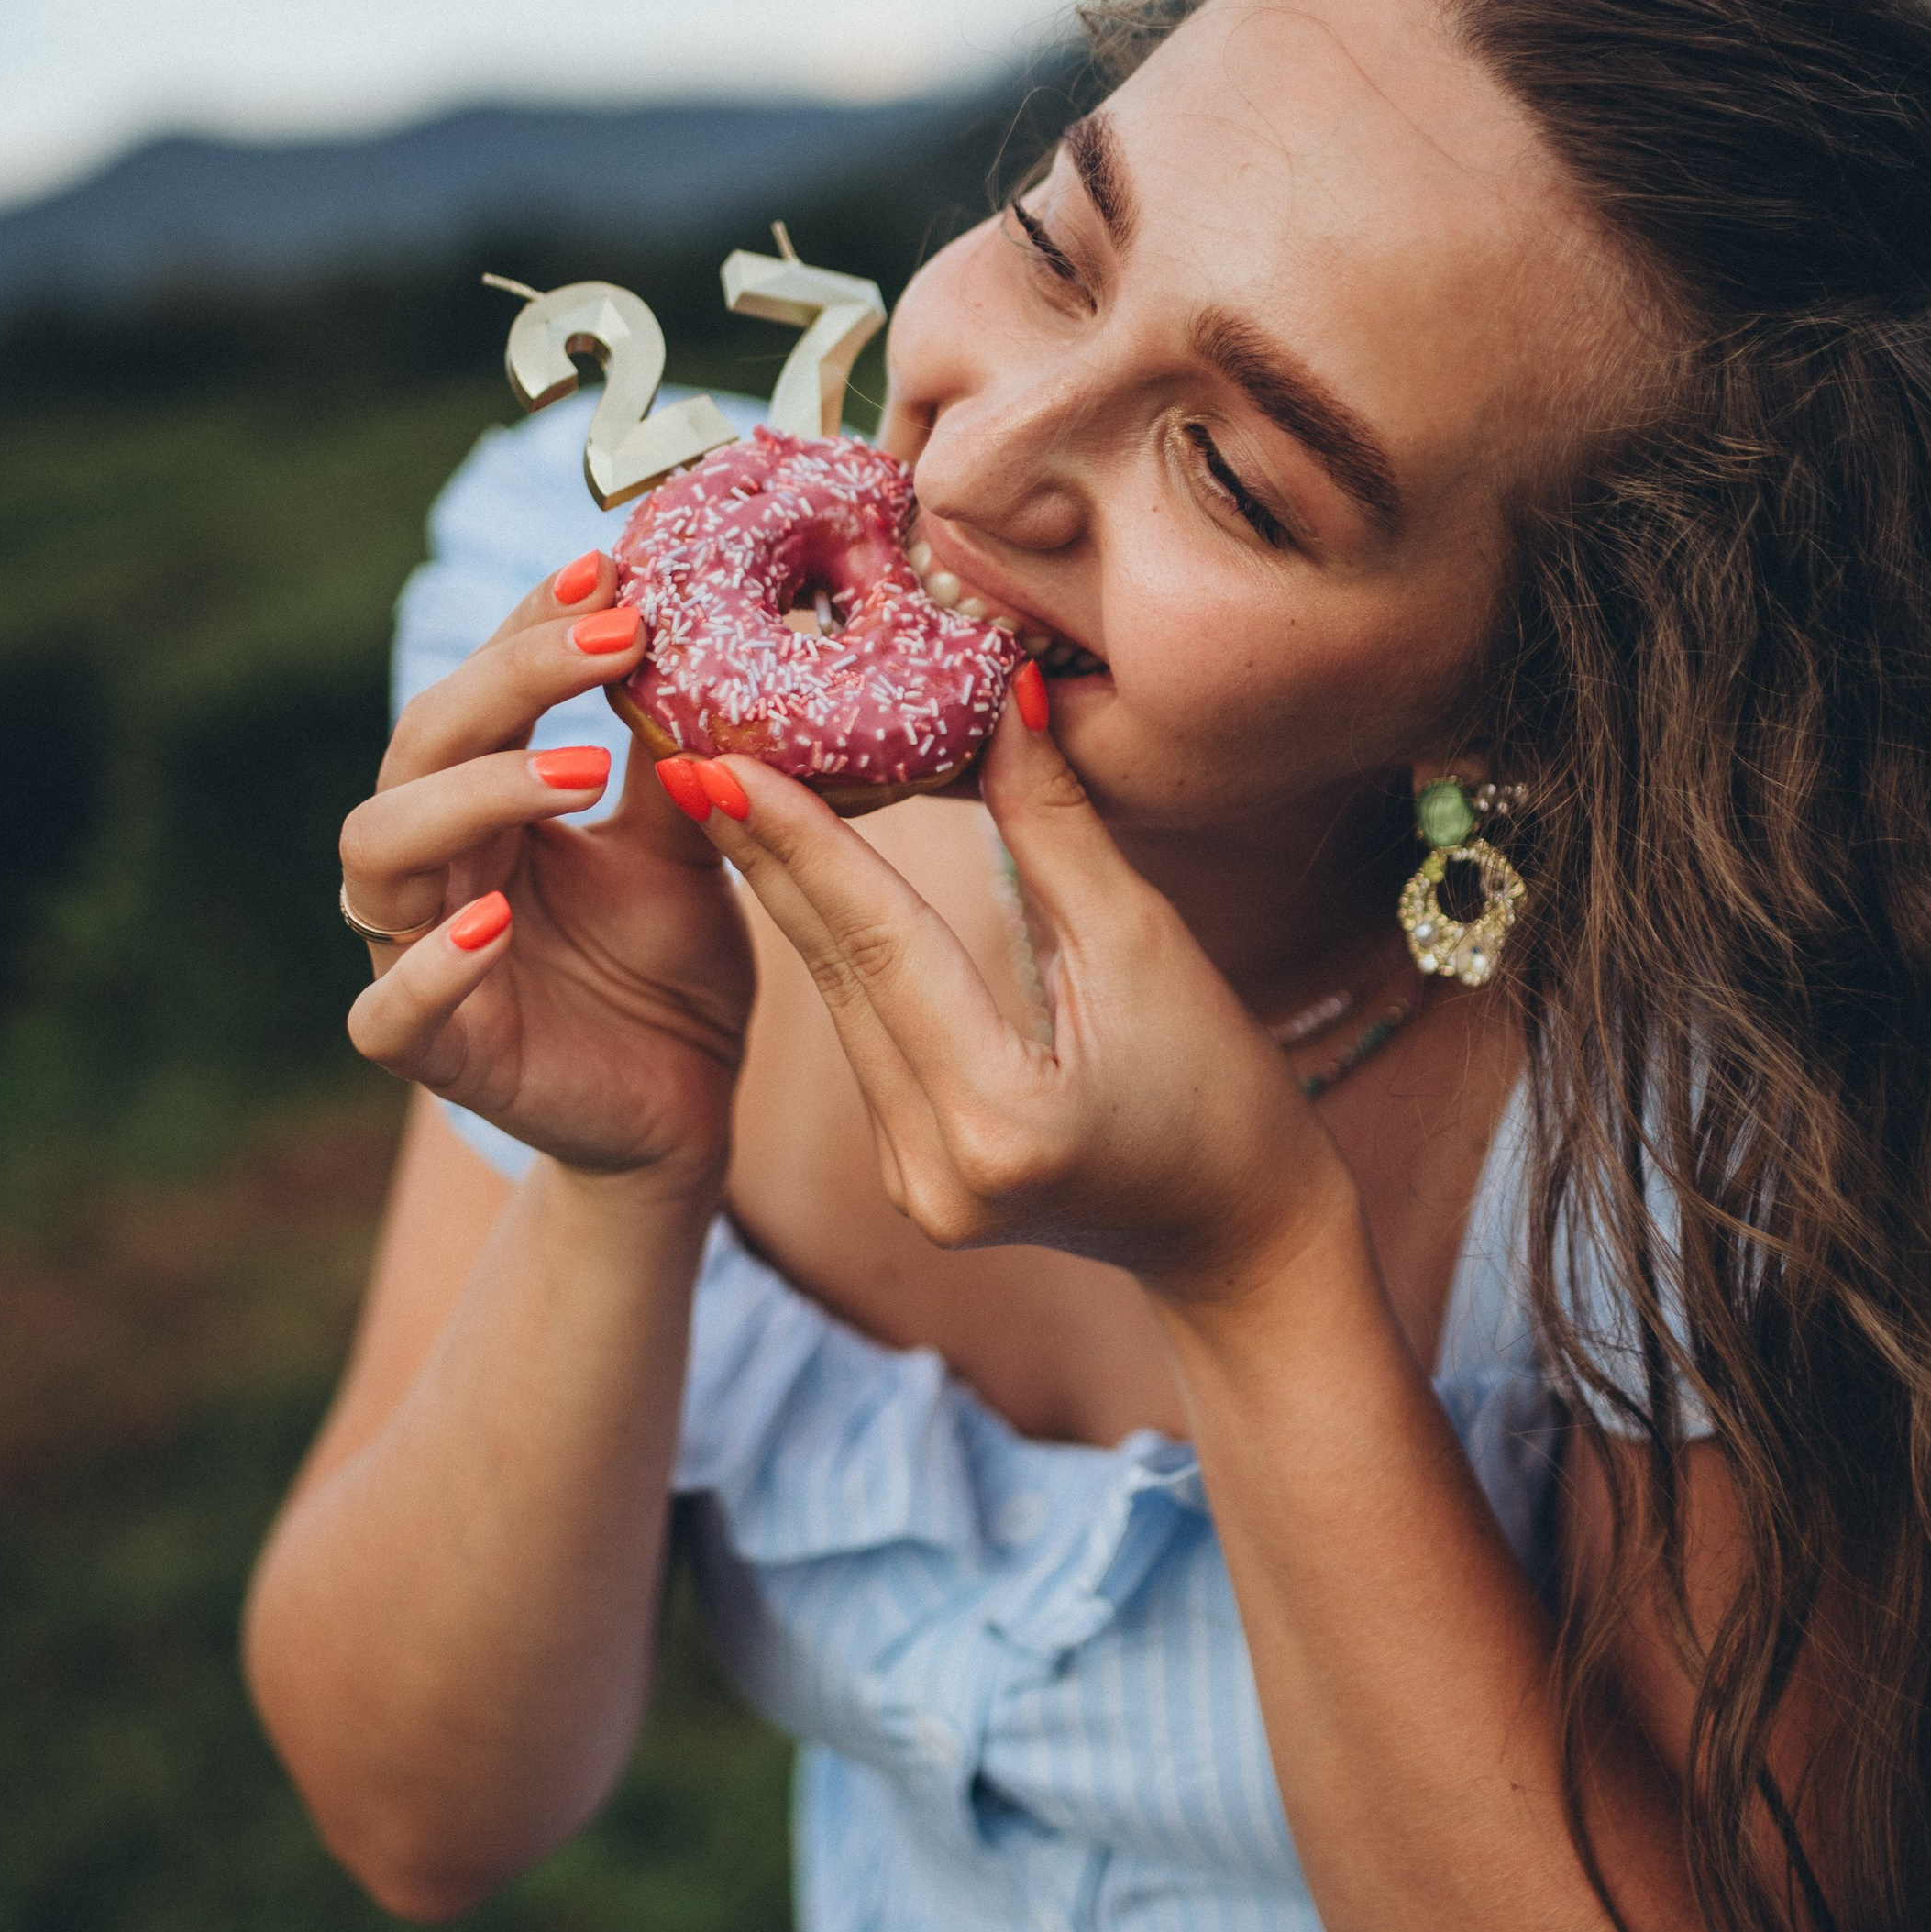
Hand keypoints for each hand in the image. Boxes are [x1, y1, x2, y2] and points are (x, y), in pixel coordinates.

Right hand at [340, 558, 754, 1187]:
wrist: (684, 1113)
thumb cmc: (668, 972)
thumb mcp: (687, 846)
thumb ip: (673, 757)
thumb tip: (705, 635)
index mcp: (488, 806)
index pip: (484, 690)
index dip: (532, 626)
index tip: (610, 564)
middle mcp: (437, 866)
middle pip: (422, 744)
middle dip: (511, 679)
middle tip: (617, 640)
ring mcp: (420, 956)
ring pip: (379, 851)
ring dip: (471, 796)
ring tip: (576, 771)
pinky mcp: (436, 1055)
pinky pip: (390, 1012)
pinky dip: (432, 966)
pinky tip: (494, 921)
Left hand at [678, 695, 1355, 1300]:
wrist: (1238, 1233)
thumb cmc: (1220, 1086)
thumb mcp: (1146, 943)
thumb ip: (1055, 828)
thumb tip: (1003, 698)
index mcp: (1000, 1119)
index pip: (883, 946)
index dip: (805, 843)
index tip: (728, 763)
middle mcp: (934, 1169)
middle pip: (840, 976)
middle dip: (765, 857)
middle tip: (692, 753)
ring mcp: (911, 1186)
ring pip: (841, 1008)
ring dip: (789, 900)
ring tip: (732, 793)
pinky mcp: (906, 1182)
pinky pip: (862, 1045)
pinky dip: (839, 959)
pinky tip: (795, 882)